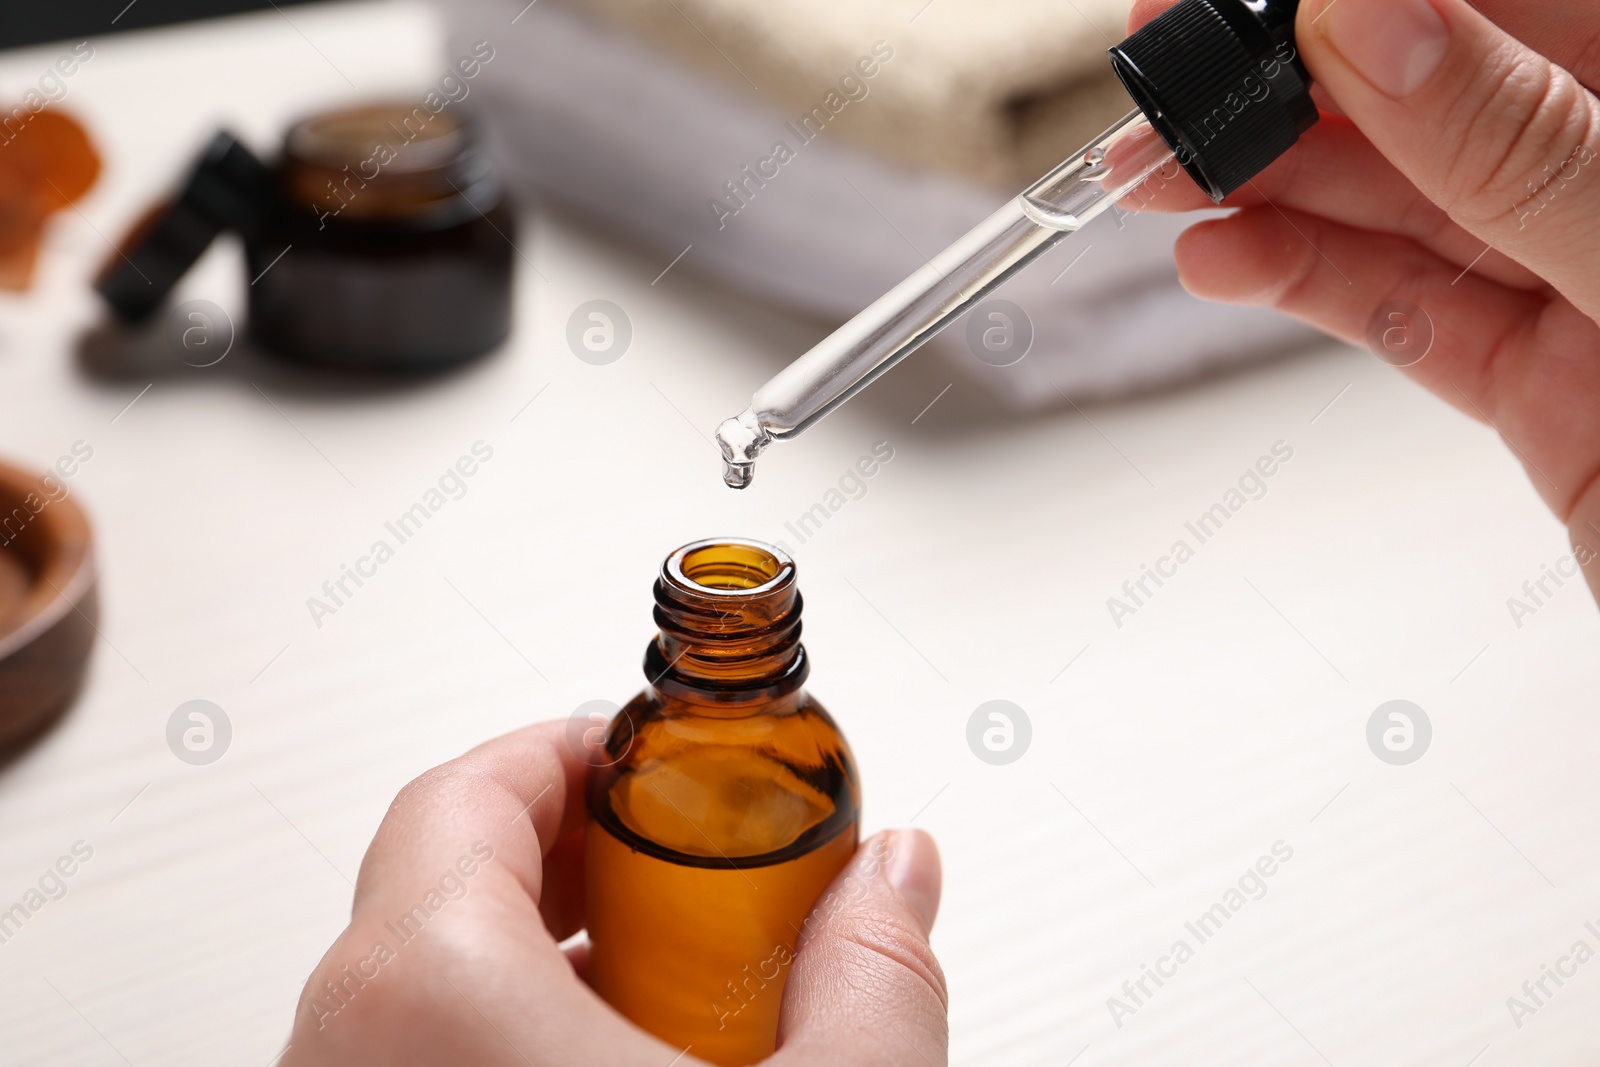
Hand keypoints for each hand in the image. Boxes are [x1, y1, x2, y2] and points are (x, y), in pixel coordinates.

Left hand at [280, 721, 947, 1065]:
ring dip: (546, 949)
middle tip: (678, 861)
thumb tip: (898, 878)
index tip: (651, 752)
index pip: (466, 791)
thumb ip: (875, 975)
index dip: (572, 747)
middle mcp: (343, 1051)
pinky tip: (619, 1062)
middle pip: (445, 879)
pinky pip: (416, 1053)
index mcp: (423, 993)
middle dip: (578, 848)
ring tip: (665, 977)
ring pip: (425, 981)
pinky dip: (505, 1029)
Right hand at [1129, 0, 1599, 602]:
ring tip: (1162, 178)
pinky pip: (1408, 314)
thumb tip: (1384, 21)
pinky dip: (1308, 287)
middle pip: (1441, 95)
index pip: (1517, 3)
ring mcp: (1592, 281)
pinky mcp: (1541, 381)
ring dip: (1271, 192)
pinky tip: (1229, 259)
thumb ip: (1527, 146)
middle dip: (1293, 88)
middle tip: (1173, 83)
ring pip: (1405, 208)